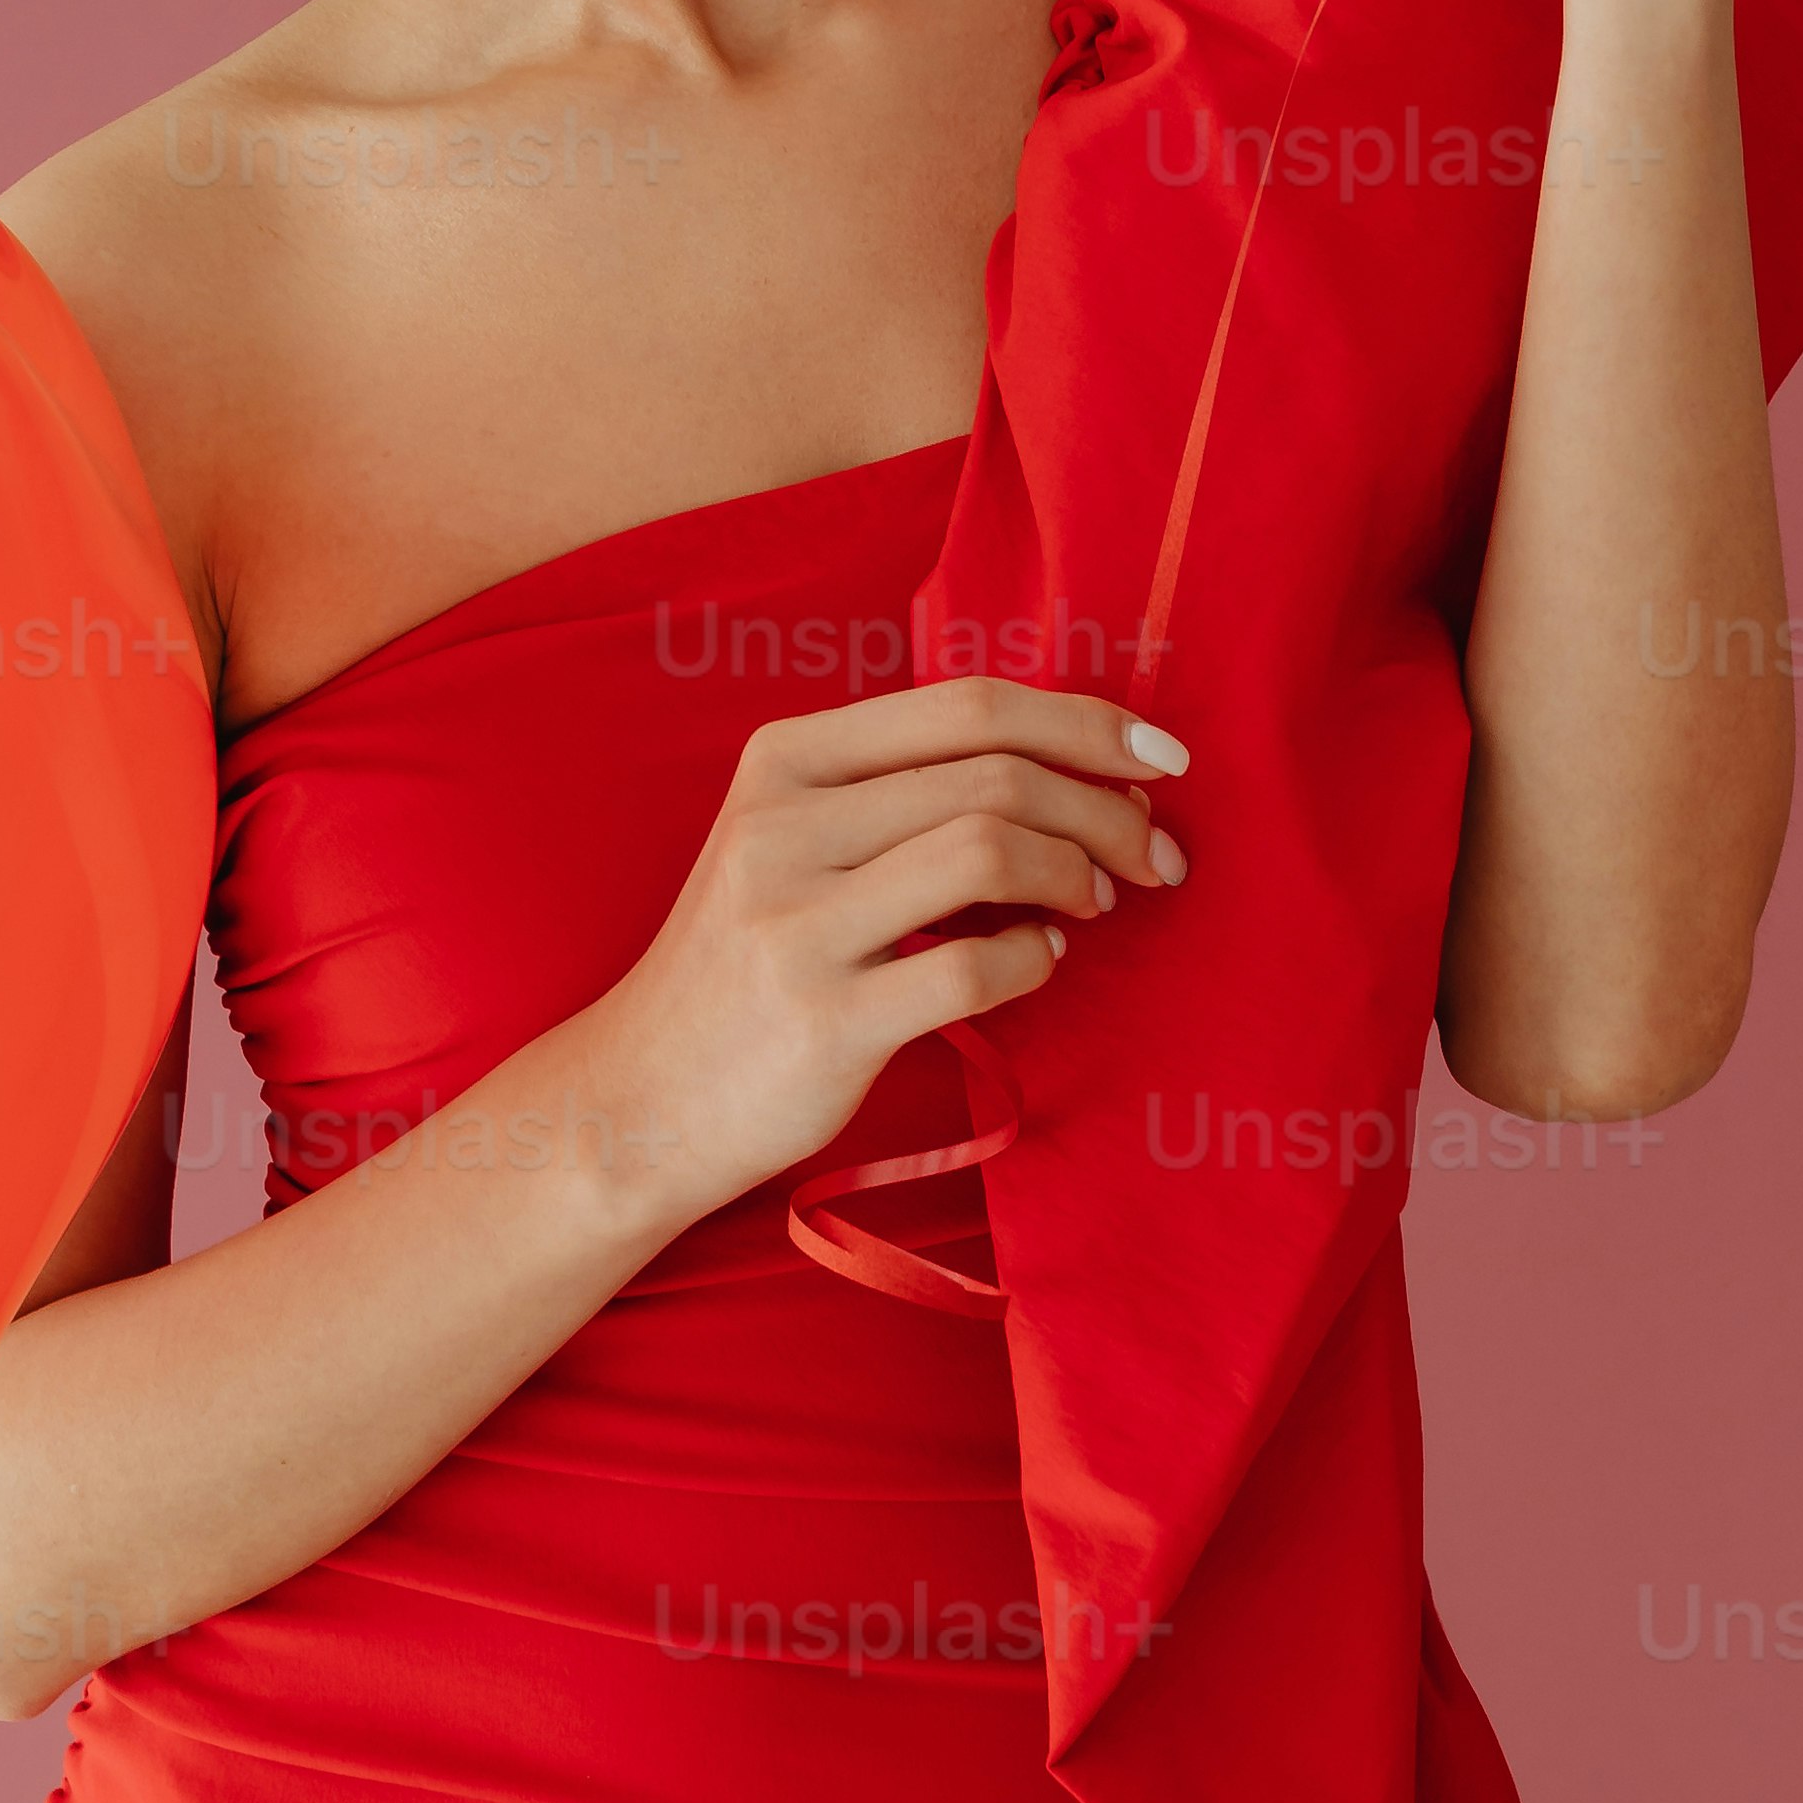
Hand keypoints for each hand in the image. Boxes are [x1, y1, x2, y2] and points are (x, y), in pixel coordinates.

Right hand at [589, 679, 1189, 1216]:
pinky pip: (973, 965)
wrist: (639, 1097)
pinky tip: (1039, 962)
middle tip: (1154, 854)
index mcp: (785, 759)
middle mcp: (783, 825)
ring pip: (989, 850)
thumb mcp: (795, 845)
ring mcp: (797, 922)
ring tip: (1094, 903)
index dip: (1085, 722)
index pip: (968, 705)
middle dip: (1106, 809)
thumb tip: (1086, 772)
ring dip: (1076, 872)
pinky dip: (1034, 959)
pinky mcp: (824, 1019)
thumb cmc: (748, 965)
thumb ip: (909, 796)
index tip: (1163, 755)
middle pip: (996, 774)